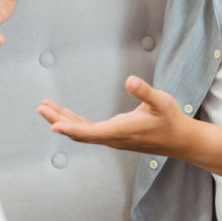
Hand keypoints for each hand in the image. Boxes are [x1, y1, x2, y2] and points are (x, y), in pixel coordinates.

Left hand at [37, 76, 191, 156]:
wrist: (179, 140)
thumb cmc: (171, 120)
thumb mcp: (162, 101)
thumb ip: (145, 92)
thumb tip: (130, 80)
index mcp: (122, 131)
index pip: (90, 132)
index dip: (70, 129)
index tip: (52, 125)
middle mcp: (114, 138)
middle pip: (80, 133)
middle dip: (58, 121)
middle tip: (41, 107)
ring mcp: (113, 139)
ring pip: (83, 133)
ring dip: (64, 121)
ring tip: (47, 107)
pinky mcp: (114, 136)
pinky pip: (90, 132)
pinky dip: (75, 123)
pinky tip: (66, 115)